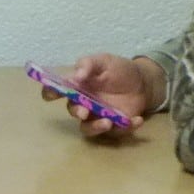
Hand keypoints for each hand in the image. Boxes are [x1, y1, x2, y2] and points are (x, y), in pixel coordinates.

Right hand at [40, 54, 162, 136]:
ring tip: (108, 122)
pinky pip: (116, 132)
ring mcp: (98, 117)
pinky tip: (136, 119)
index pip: (57, 90)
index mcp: (78, 87)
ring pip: (88, 128)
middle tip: (84, 112)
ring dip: (96, 127)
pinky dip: (126, 127)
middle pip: (73, 111)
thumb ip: (89, 64)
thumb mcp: (104, 61)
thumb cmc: (119, 70)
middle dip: (77, 112)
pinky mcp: (114, 126)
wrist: (143, 82)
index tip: (50, 95)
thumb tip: (76, 76)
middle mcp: (84, 104)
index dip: (50, 93)